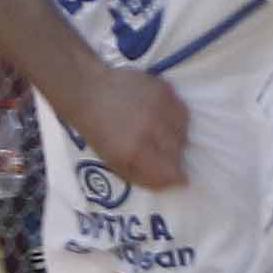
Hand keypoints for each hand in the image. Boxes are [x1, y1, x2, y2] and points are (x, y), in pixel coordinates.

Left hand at [42, 62, 188, 190]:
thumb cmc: (98, 132)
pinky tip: (160, 116)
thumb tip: (175, 183)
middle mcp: (150, 130)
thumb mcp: (114, 162)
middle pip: (179, 153)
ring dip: (175, 137)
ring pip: (184, 132)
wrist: (88, 92)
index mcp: (134, 151)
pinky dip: (175, 118)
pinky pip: (182, 111)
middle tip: (156, 149)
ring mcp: (159, 108)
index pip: (172, 172)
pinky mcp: (164, 90)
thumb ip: (144, 176)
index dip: (175, 176)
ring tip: (157, 132)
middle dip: (171, 156)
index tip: (173, 174)